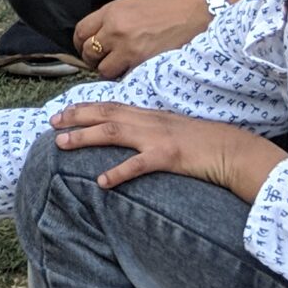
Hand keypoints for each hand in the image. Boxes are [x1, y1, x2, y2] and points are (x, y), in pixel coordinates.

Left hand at [49, 102, 287, 200]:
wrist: (236, 151)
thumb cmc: (206, 145)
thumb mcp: (174, 132)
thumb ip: (152, 131)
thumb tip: (130, 139)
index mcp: (151, 116)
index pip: (111, 106)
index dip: (84, 108)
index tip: (62, 112)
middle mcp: (150, 122)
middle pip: (105, 114)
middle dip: (75, 117)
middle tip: (51, 123)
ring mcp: (159, 138)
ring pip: (113, 133)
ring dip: (84, 137)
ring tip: (61, 145)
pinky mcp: (170, 158)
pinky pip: (139, 165)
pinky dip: (118, 172)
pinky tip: (101, 181)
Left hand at [74, 0, 212, 78]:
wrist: (197, 15)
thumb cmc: (169, 8)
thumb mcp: (134, 4)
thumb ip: (113, 18)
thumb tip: (100, 34)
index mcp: (111, 11)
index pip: (81, 31)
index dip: (80, 43)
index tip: (85, 48)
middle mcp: (115, 29)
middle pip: (88, 51)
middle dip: (92, 59)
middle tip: (101, 61)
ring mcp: (128, 48)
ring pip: (103, 69)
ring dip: (107, 70)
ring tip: (118, 67)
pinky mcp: (142, 63)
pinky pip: (123, 76)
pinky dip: (124, 76)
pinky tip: (132, 71)